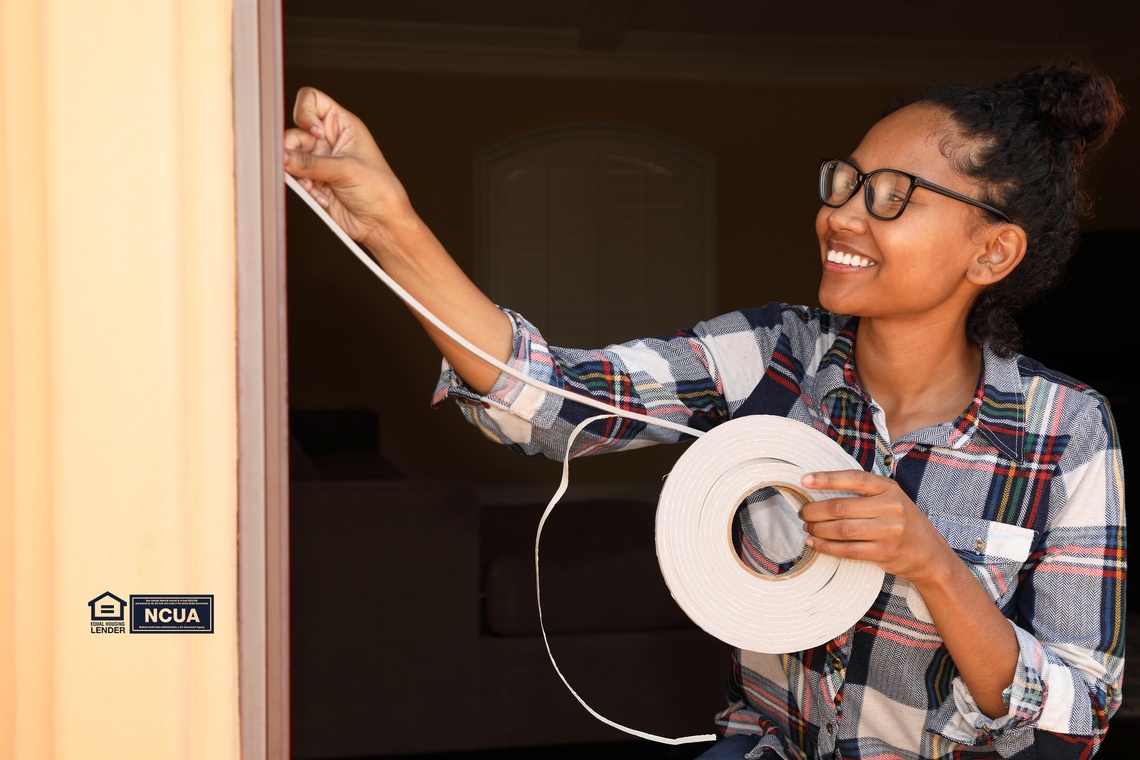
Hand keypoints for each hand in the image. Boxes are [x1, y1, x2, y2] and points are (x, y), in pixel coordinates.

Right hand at [283, 86, 411, 246]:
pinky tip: (321, 197)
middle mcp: (329, 140)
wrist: (381, 223)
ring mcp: (319, 161)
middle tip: (299, 166)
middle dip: (295, 151)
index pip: (312, 101)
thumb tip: (284, 157)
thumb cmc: (380, 190)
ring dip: (299, 174)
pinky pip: (295, 179)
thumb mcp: (346, 170)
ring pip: (290, 157)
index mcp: (342, 125)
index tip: (314, 133)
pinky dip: (304, 188)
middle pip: (295, 132)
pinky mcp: (313, 181)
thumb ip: (311, 163)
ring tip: (314, 187)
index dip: (306, 112)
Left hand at [798, 469, 954, 583]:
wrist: (931, 555)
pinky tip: (814, 543)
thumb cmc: (904, 522)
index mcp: (890, 489)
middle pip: (841, 507)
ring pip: (842, 529)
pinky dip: (826, 547)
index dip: (827, 478)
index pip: (854, 478)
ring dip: (818, 529)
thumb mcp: (892, 499)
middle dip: (815, 511)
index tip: (804, 480)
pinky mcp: (884, 552)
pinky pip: (847, 550)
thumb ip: (866, 493)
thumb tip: (823, 488)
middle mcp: (891, 507)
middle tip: (803, 513)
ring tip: (807, 528)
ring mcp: (889, 531)